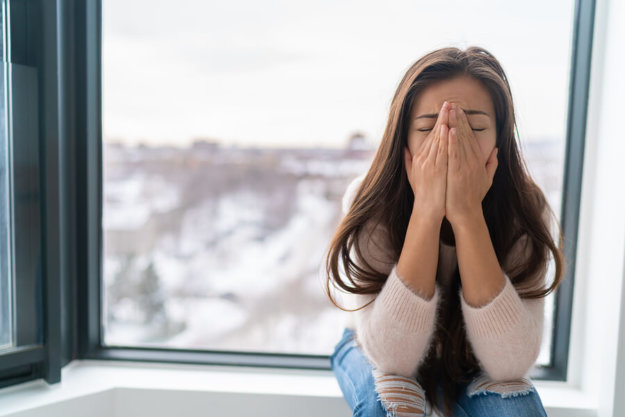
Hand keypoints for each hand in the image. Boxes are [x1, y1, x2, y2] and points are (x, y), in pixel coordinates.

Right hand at [404, 101, 449, 222]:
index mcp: (419, 158)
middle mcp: (423, 159)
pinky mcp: (436, 170)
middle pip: (434, 134)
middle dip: (441, 118)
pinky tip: (449, 128)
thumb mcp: (412, 176)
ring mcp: (429, 164)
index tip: (443, 111)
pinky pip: (442, 151)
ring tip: (450, 110)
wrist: (427, 210)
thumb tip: (405, 149)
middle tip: (447, 103)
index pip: (430, 137)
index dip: (437, 123)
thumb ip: (408, 161)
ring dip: (444, 123)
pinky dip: (445, 139)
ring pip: (438, 139)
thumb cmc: (423, 194)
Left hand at [446, 103, 497, 226]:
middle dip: (459, 119)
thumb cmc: (473, 198)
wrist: (466, 213)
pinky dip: (452, 142)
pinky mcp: (458, 173)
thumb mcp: (486, 179)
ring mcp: (465, 166)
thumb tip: (495, 150)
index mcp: (477, 161)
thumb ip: (491, 164)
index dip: (465, 123)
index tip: (459, 111)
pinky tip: (450, 130)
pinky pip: (454, 154)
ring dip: (456, 125)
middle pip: (465, 136)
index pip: (471, 138)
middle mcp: (473, 161)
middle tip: (453, 104)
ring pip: (460, 141)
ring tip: (451, 111)